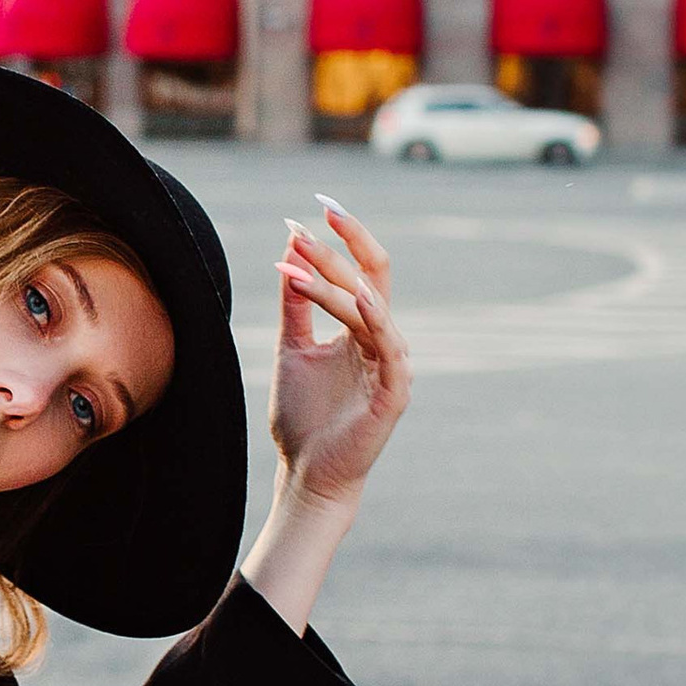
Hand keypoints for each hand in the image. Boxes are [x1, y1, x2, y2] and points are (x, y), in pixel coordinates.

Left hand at [269, 195, 409, 513]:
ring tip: (302, 256)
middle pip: (370, 279)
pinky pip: (390, 348)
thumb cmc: (303, 417)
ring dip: (334, 281)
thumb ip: (296, 303)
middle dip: (342, 246)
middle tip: (308, 222)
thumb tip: (290, 250)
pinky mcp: (394, 392)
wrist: (307, 472)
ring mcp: (391, 365)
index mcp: (361, 329)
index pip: (360, 272)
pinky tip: (358, 295)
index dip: (340, 241)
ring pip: (369, 308)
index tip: (306, 213)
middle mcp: (382, 340)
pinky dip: (376, 318)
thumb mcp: (292, 347)